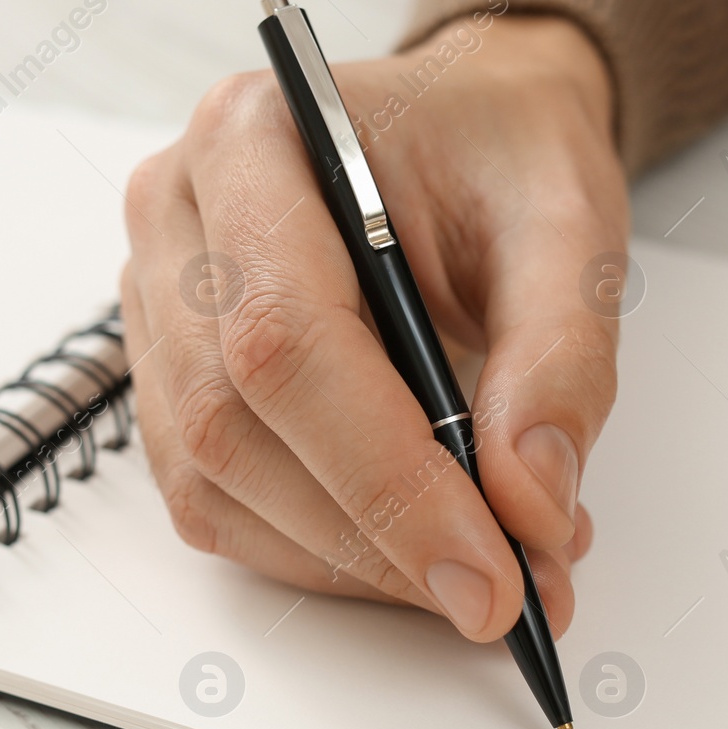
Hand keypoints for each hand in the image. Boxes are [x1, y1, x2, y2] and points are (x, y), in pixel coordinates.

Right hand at [119, 15, 625, 640]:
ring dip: (352, 560)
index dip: (387, 478)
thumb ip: (562, 357)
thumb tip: (529, 505)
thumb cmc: (502, 156)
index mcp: (251, 140)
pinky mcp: (173, 379)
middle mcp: (176, 219)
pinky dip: (322, 554)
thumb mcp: (569, 223)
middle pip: (234, 424)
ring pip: (216, 482)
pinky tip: (414, 550)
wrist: (467, 135)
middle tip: (508, 592)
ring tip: (485, 564)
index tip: (492, 571)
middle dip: (378, 536)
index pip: (285, 340)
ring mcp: (158, 304)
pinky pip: (219, 502)